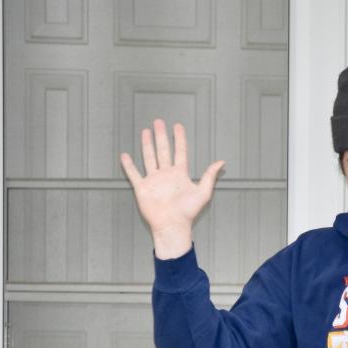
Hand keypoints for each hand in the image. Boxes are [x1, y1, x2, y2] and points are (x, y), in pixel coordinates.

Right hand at [119, 120, 224, 259]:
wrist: (172, 225)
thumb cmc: (188, 212)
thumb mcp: (203, 192)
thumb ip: (210, 176)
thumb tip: (222, 162)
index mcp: (180, 174)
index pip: (179, 152)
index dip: (179, 139)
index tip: (177, 126)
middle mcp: (166, 174)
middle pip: (163, 151)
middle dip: (161, 136)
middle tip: (158, 121)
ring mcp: (154, 180)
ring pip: (149, 158)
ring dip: (147, 145)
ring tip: (146, 131)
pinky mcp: (142, 188)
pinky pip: (134, 174)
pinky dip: (129, 165)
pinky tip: (125, 155)